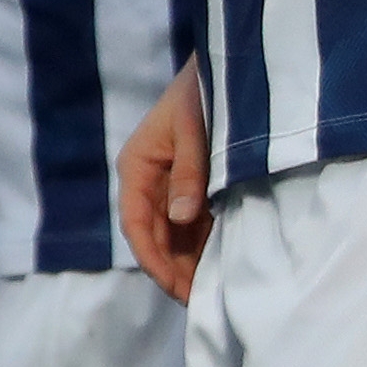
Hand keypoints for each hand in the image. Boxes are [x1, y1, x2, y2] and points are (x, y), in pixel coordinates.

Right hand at [114, 67, 211, 301]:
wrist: (230, 66)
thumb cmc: (205, 91)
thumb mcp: (196, 128)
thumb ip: (189, 173)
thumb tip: (181, 218)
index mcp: (137, 165)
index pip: (136, 223)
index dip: (154, 259)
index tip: (175, 286)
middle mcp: (148, 180)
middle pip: (154, 237)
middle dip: (174, 270)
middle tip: (200, 301)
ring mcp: (170, 186)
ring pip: (173, 236)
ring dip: (189, 263)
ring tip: (213, 291)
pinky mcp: (192, 188)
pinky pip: (193, 225)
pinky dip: (204, 246)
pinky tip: (222, 265)